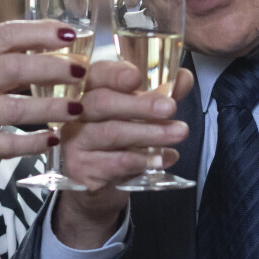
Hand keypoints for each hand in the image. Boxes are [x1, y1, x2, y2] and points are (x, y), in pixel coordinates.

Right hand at [0, 20, 91, 173]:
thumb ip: (8, 53)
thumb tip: (61, 40)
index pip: (5, 34)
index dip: (39, 32)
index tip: (71, 34)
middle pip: (12, 68)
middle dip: (52, 68)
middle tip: (82, 72)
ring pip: (12, 109)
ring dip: (50, 108)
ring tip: (77, 108)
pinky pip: (5, 144)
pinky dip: (32, 143)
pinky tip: (53, 138)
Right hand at [52, 60, 193, 248]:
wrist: (101, 184)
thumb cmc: (119, 142)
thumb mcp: (140, 115)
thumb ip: (160, 95)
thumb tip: (183, 78)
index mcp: (88, 91)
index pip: (96, 74)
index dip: (115, 74)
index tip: (137, 77)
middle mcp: (75, 114)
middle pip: (101, 103)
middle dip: (139, 105)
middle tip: (170, 107)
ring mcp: (74, 142)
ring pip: (110, 133)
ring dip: (148, 133)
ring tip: (177, 133)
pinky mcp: (80, 169)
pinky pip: (113, 163)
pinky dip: (140, 160)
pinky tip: (161, 159)